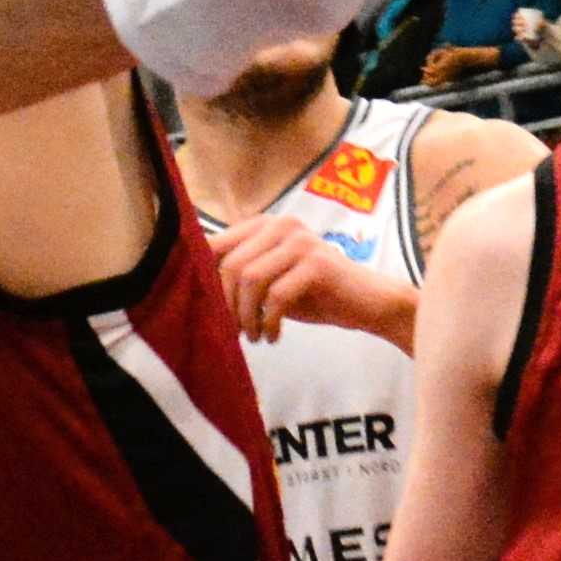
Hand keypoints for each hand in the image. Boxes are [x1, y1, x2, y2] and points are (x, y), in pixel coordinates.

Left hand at [206, 209, 393, 342]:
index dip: (205, 282)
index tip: (208, 313)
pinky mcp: (317, 263)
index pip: (214, 245)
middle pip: (230, 264)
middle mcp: (281, 224)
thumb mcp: (270, 280)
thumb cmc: (314, 293)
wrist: (366, 301)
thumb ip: (239, 276)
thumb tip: (193, 293)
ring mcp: (300, 241)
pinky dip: (269, 322)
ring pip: (249, 278)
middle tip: (234, 332)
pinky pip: (276, 296)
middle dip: (225, 306)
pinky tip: (273, 336)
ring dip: (245, 317)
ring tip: (254, 336)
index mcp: (264, 224)